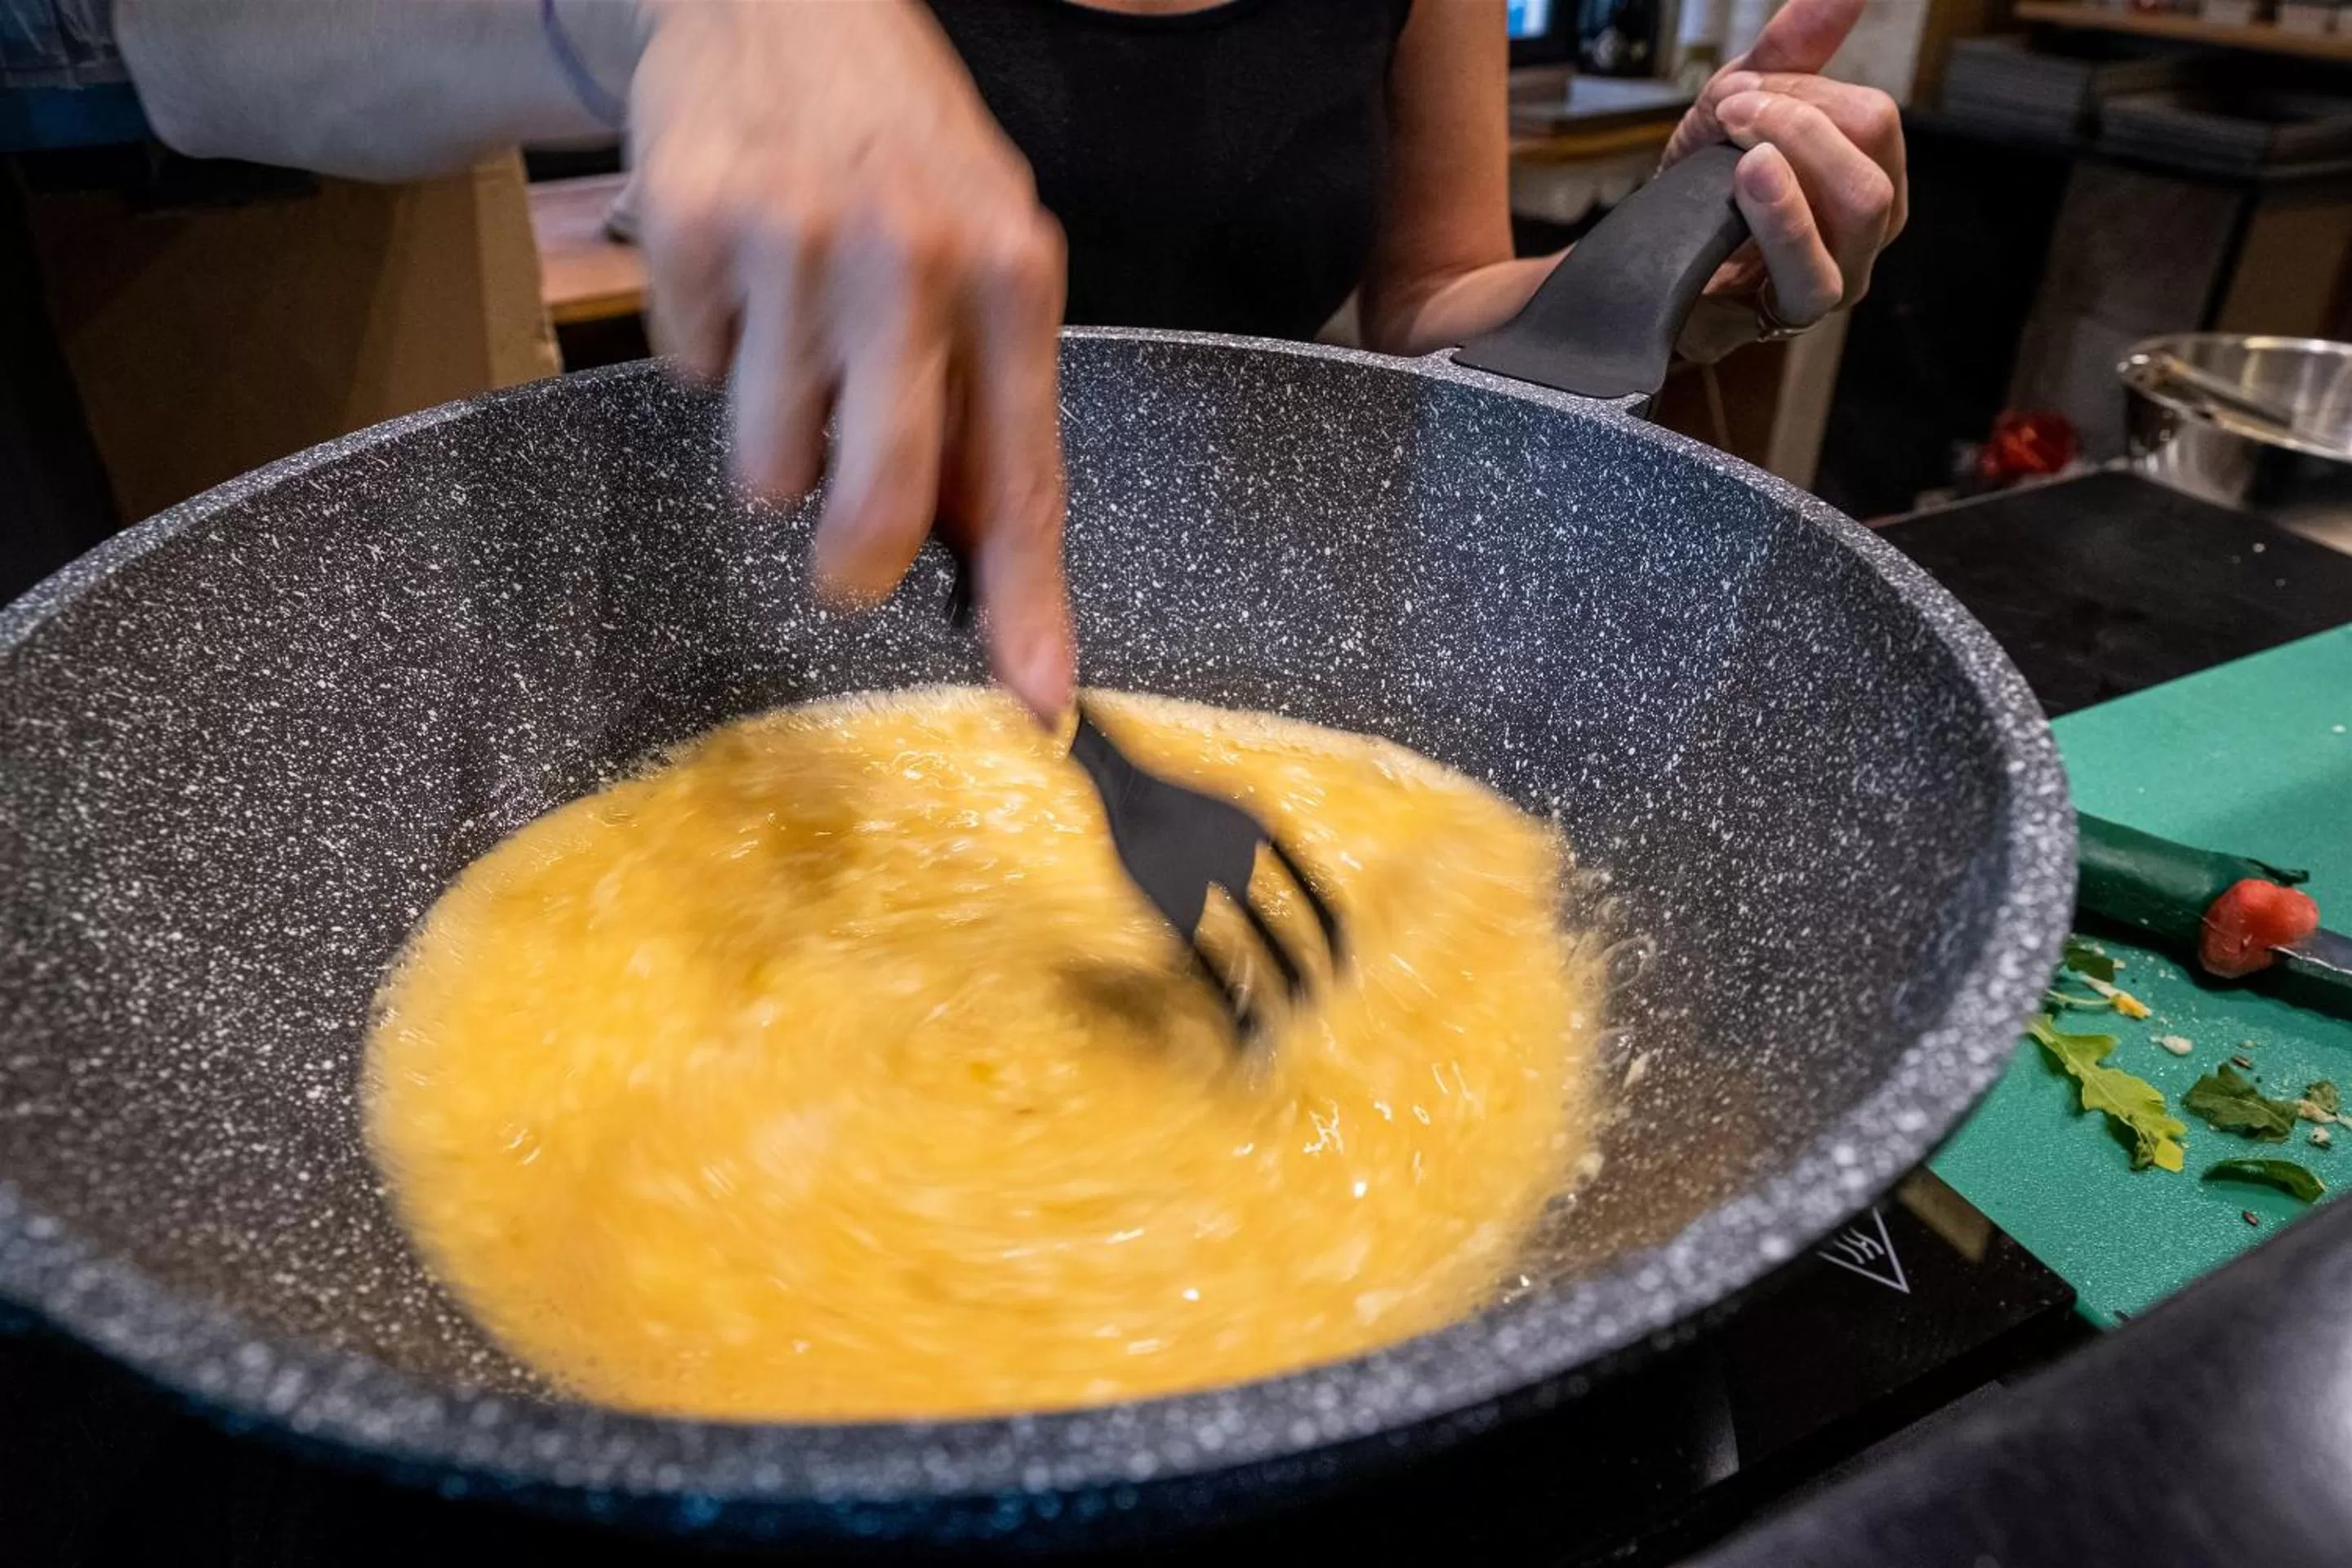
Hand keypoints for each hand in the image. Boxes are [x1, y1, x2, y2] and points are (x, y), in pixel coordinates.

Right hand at [629, 0, 1074, 717]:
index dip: (1027, 601)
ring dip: (773, 440)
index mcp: (1008, 272)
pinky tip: (738, 277)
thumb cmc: (903, 147)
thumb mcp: (985, 250)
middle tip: (846, 570)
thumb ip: (991, 409)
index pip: (1022, 473)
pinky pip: (690, 372)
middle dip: (859, 564)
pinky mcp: (690, 223)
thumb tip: (996, 583)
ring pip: (767, 460)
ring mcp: (793, 238)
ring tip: (792, 342)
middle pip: (883, 494)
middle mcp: (910, 256)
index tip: (1035, 697)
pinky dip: (709, 350)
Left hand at [1661, 0, 1906, 361]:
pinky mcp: (1795, 315)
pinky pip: (1812, 271)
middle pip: (1875, 154)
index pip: (1871, 118)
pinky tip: (1747, 184)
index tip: (1738, 94)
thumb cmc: (1705, 188)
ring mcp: (1839, 278)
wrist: (1645, 261)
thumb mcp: (1741, 104)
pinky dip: (1782, 217)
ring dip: (1796, 159)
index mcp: (1869, 177)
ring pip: (1862, 206)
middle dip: (1799, 121)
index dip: (1804, 95)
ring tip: (1741, 148)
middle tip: (1732, 113)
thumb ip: (1793, 49)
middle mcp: (1869, 233)